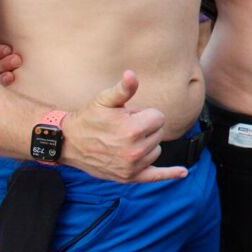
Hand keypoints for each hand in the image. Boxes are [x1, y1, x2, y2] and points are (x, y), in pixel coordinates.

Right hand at [61, 70, 185, 183]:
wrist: (69, 143)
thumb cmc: (89, 118)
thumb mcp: (105, 99)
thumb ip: (124, 88)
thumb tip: (131, 74)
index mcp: (133, 130)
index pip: (159, 117)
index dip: (144, 114)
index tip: (127, 115)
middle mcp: (135, 151)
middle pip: (159, 133)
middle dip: (145, 128)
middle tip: (122, 128)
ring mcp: (132, 167)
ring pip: (156, 150)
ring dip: (146, 144)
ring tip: (123, 141)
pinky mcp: (129, 177)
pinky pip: (155, 177)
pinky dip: (169, 174)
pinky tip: (183, 172)